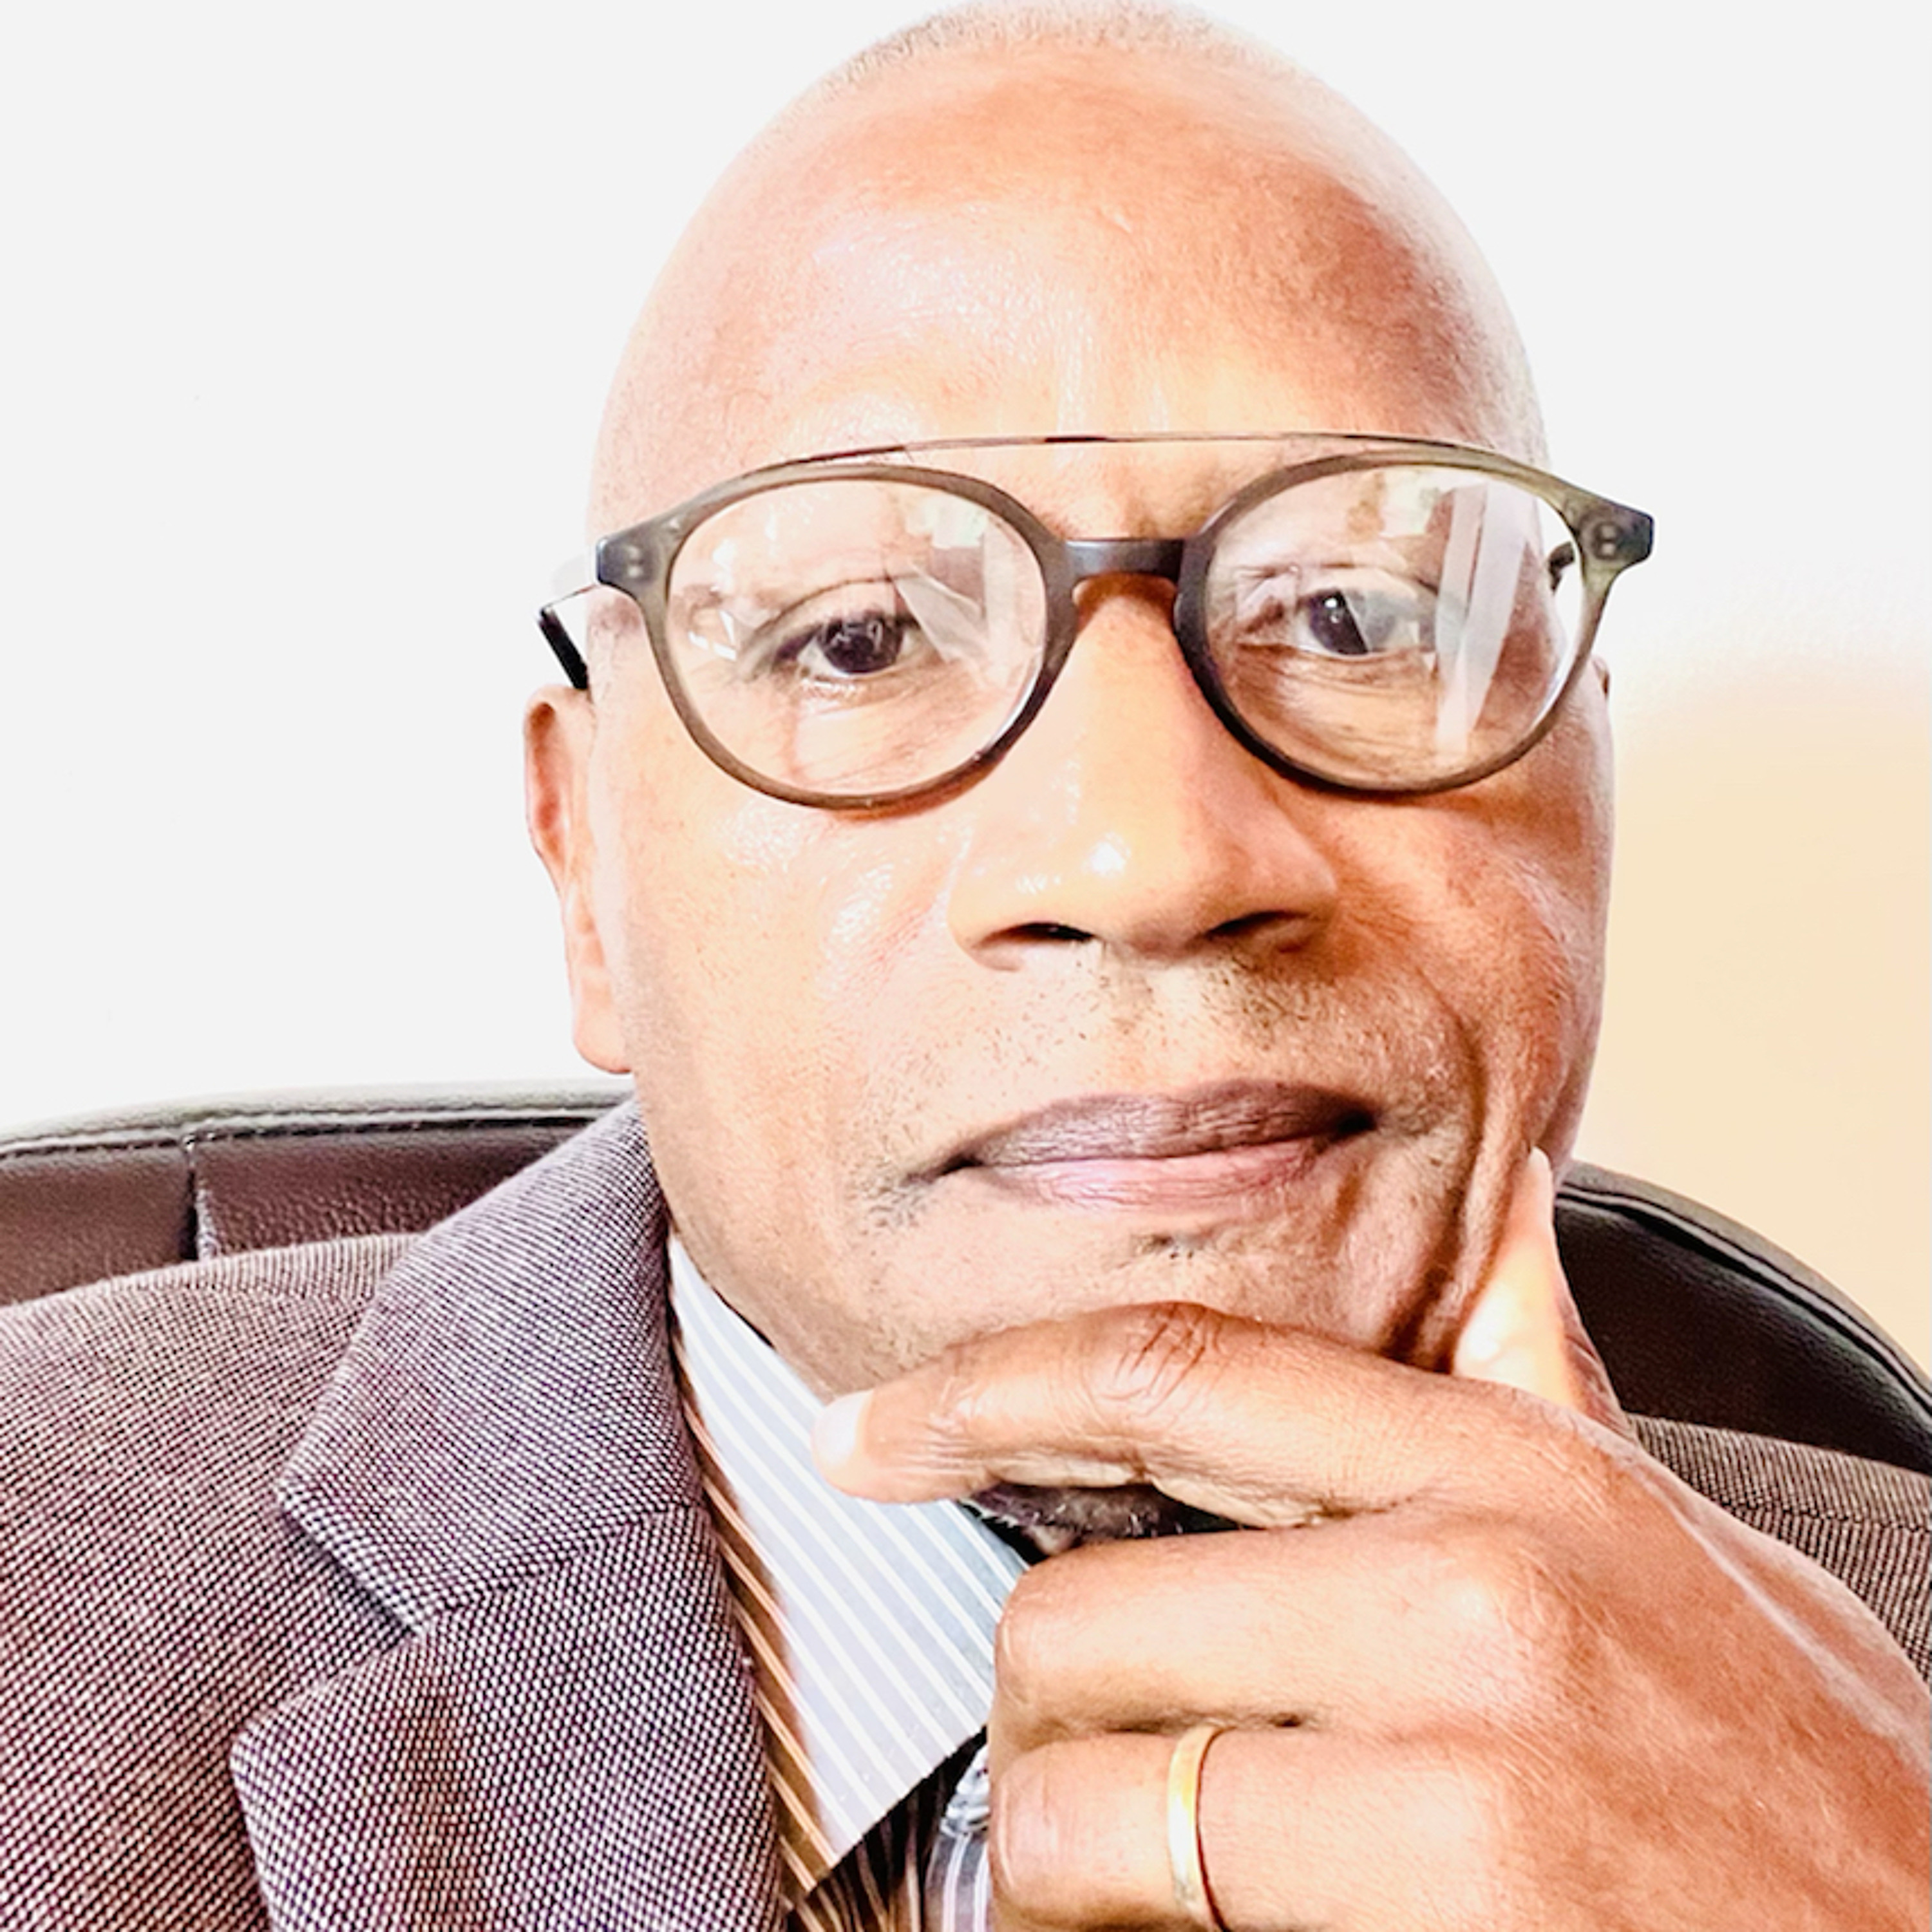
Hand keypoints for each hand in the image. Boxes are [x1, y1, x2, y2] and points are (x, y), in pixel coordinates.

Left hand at [814, 1154, 1931, 1928]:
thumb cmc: (1823, 1801)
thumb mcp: (1698, 1564)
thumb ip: (1555, 1397)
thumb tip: (1508, 1214)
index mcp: (1516, 1482)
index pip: (1177, 1373)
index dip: (984, 1390)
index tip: (867, 1434)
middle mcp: (1472, 1602)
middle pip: (1075, 1617)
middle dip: (1047, 1717)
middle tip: (1102, 1784)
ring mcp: (1455, 1787)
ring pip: (1079, 1800)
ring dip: (1074, 1862)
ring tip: (1174, 1891)